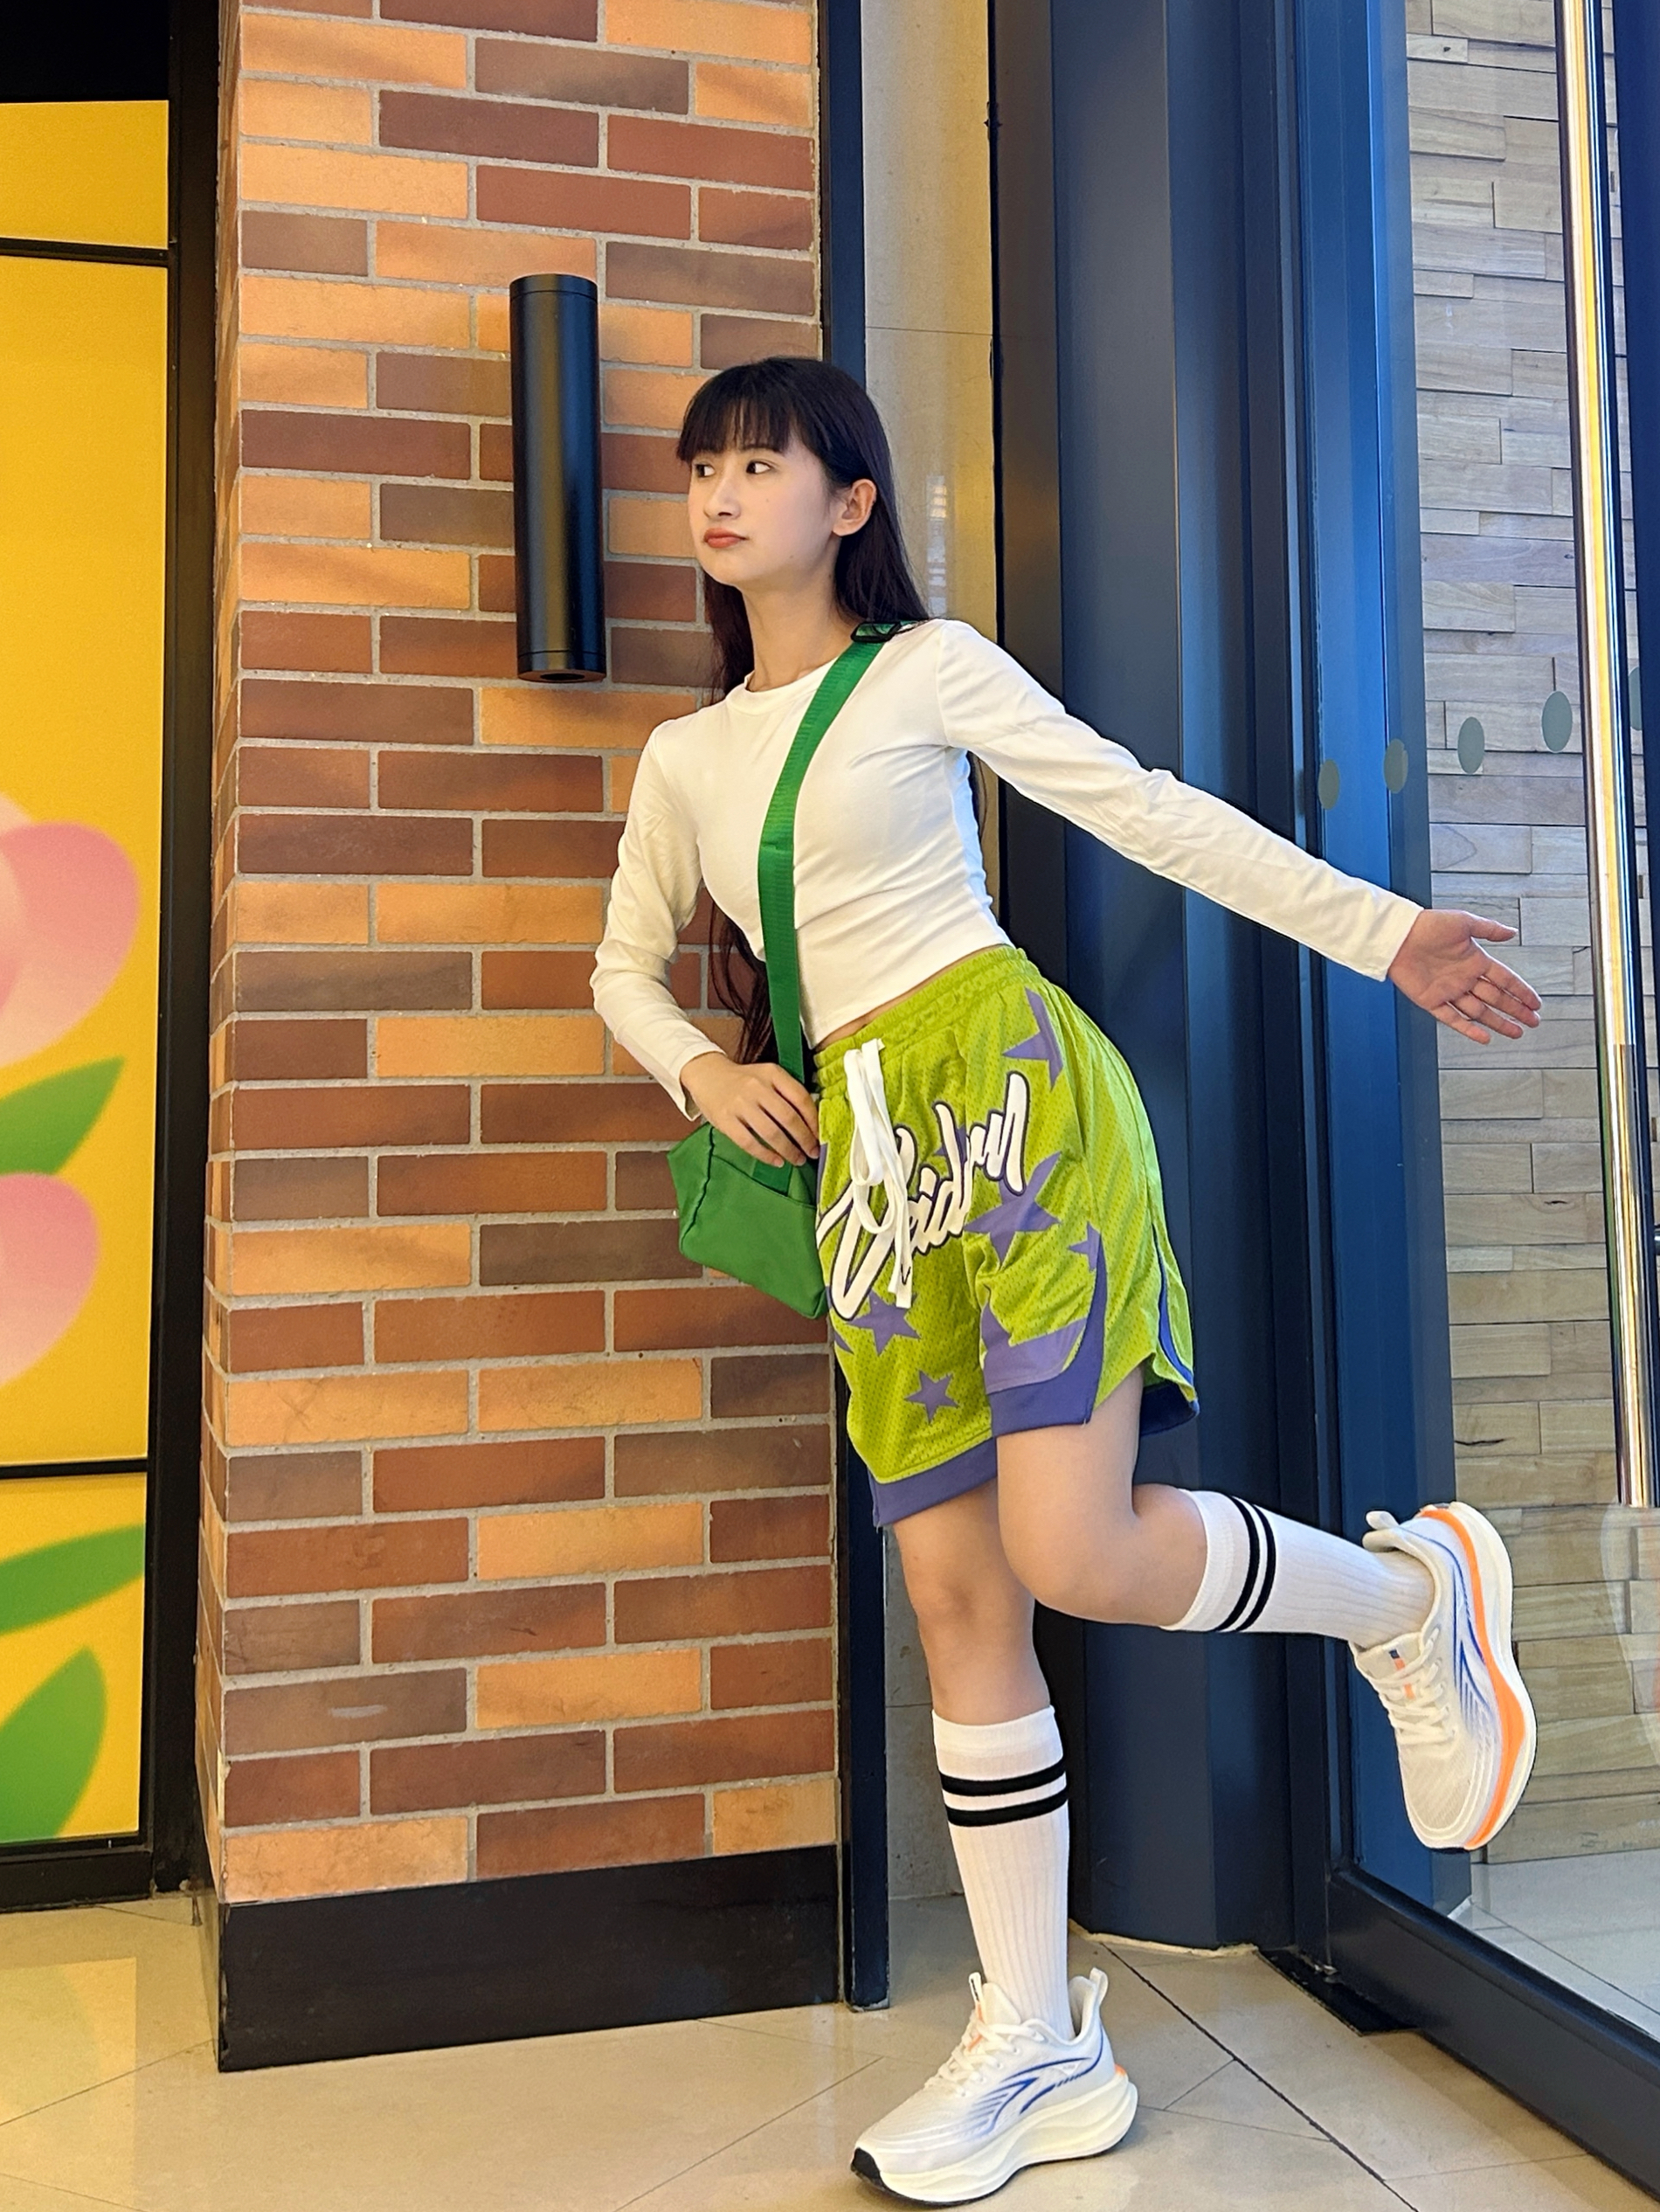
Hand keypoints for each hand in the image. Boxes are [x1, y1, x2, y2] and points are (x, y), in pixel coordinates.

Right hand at [682, 1050, 819, 1166]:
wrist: (707, 1074)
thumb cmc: (743, 1080)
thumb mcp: (767, 1076)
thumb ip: (786, 1092)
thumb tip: (811, 1122)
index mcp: (772, 1074)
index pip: (800, 1098)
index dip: (814, 1121)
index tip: (820, 1136)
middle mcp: (757, 1087)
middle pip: (788, 1118)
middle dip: (804, 1139)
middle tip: (812, 1152)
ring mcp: (740, 1104)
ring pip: (771, 1133)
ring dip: (788, 1150)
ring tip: (797, 1160)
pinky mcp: (725, 1120)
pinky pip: (749, 1142)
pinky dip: (765, 1155)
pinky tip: (776, 1161)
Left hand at [1386, 909, 1541, 1043]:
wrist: (1398, 936)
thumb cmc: (1427, 925)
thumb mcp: (1464, 921)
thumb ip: (1490, 929)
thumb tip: (1512, 932)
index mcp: (1474, 959)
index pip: (1505, 980)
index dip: (1521, 992)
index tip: (1535, 1002)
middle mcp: (1463, 977)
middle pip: (1496, 999)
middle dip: (1516, 1010)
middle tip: (1533, 1021)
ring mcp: (1449, 991)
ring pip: (1479, 1012)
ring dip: (1499, 1022)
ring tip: (1516, 1032)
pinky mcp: (1432, 1001)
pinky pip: (1453, 1019)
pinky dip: (1469, 1029)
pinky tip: (1485, 1037)